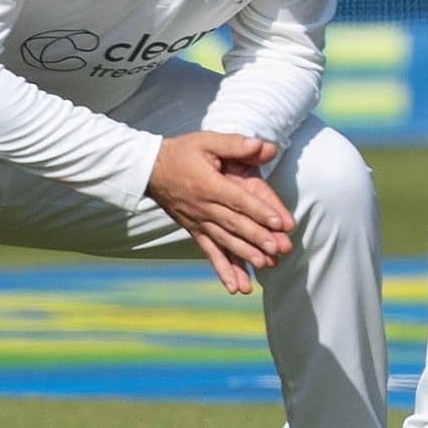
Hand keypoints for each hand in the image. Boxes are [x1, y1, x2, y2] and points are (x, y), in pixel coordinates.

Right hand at [146, 132, 294, 294]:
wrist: (149, 170)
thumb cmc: (183, 152)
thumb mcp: (207, 140)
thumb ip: (236, 144)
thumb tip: (262, 145)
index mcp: (208, 184)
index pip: (237, 200)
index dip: (259, 211)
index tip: (278, 223)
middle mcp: (203, 207)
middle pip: (234, 225)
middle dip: (257, 238)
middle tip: (278, 249)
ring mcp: (198, 222)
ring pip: (224, 242)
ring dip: (245, 256)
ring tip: (265, 266)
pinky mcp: (195, 231)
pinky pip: (210, 253)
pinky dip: (224, 270)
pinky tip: (237, 287)